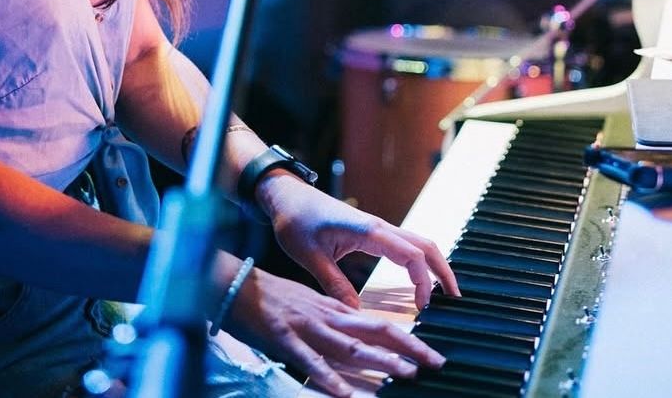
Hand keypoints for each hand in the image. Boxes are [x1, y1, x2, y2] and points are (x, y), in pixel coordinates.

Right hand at [222, 266, 446, 397]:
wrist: (236, 285)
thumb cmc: (271, 298)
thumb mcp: (309, 306)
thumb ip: (334, 321)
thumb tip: (359, 337)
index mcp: (333, 310)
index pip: (378, 322)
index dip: (407, 337)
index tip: (429, 352)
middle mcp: (327, 318)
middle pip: (376, 330)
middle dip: (408, 348)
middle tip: (436, 362)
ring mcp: (308, 329)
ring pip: (350, 346)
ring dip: (380, 361)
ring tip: (406, 374)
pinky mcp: (286, 341)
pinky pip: (311, 363)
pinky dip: (330, 379)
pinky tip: (346, 393)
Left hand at [257, 177, 457, 308]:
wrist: (287, 195)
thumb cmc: (295, 221)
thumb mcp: (310, 257)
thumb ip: (334, 285)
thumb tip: (355, 316)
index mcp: (368, 231)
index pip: (410, 255)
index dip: (424, 281)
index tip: (423, 308)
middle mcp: (378, 226)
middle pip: (424, 245)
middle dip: (443, 271)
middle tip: (456, 300)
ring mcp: (376, 227)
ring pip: (417, 243)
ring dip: (434, 265)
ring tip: (444, 293)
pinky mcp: (371, 232)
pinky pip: (404, 244)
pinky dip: (419, 260)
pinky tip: (419, 278)